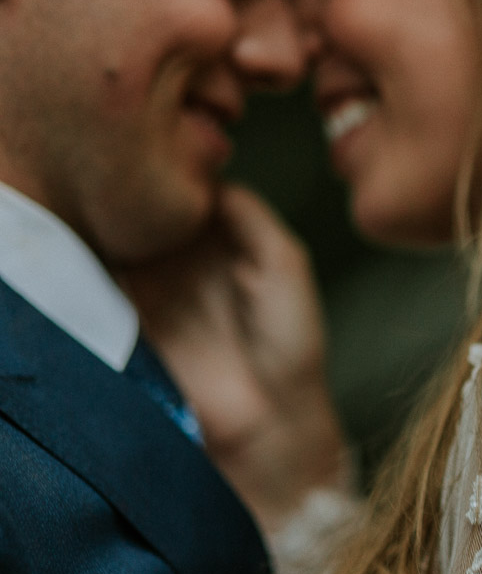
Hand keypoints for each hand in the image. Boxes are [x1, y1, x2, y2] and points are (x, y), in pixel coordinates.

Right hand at [119, 185, 350, 533]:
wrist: (267, 418)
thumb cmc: (290, 342)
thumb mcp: (286, 264)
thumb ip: (250, 214)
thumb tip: (208, 176)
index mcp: (224, 238)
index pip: (188, 186)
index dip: (178, 167)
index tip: (170, 154)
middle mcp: (184, 254)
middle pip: (150, 202)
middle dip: (143, 187)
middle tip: (141, 179)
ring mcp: (150, 281)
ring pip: (121, 229)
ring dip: (120, 217)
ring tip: (127, 208)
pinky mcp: (123, 310)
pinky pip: (99, 269)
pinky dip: (99, 252)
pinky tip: (111, 240)